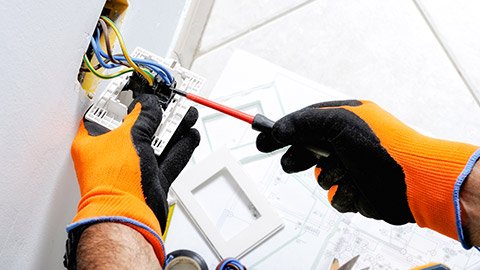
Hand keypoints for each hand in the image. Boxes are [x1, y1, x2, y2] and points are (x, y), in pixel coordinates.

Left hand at [68, 94, 199, 264]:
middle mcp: (113, 154)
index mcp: (95, 142)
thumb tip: (149, 104)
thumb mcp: (129, 137)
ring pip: (157, 143)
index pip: (107, 113)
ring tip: (187, 115)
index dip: (123, 100)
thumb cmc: (114, 182)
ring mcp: (133, 167)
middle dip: (158, 115)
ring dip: (174, 129)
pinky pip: (169, 159)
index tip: (139, 89)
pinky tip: (189, 136)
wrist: (128, 216)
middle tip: (171, 103)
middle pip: (138, 127)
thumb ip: (143, 117)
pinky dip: (180, 147)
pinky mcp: (151, 179)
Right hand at [256, 100, 478, 245]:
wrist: (415, 182)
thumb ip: (303, 122)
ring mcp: (352, 168)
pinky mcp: (357, 191)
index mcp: (344, 120)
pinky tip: (359, 187)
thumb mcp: (338, 123)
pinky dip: (344, 193)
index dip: (282, 131)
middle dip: (300, 158)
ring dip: (330, 176)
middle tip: (293, 163)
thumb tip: (277, 129)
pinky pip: (335, 196)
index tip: (263, 138)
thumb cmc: (384, 147)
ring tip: (347, 172)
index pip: (304, 123)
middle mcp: (347, 142)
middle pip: (307, 151)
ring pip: (320, 177)